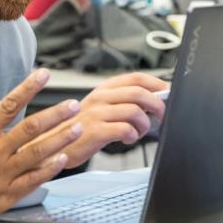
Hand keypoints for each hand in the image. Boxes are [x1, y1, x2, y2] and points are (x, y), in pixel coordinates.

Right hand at [0, 68, 82, 222]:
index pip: (9, 105)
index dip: (28, 88)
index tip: (44, 75)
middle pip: (31, 127)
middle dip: (55, 114)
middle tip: (73, 105)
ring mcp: (2, 173)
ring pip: (37, 152)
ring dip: (61, 139)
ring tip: (78, 128)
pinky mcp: (5, 194)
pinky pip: (33, 179)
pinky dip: (49, 169)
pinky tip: (63, 160)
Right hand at [33, 72, 167, 168]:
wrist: (53, 144)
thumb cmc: (81, 128)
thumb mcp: (100, 107)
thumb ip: (122, 102)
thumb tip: (155, 100)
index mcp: (104, 88)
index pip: (137, 78)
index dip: (157, 84)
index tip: (168, 93)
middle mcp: (101, 97)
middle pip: (139, 93)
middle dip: (157, 105)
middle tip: (161, 117)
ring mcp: (97, 113)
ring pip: (135, 112)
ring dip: (144, 125)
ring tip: (138, 132)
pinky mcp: (95, 131)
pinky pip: (125, 129)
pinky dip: (133, 135)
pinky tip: (127, 139)